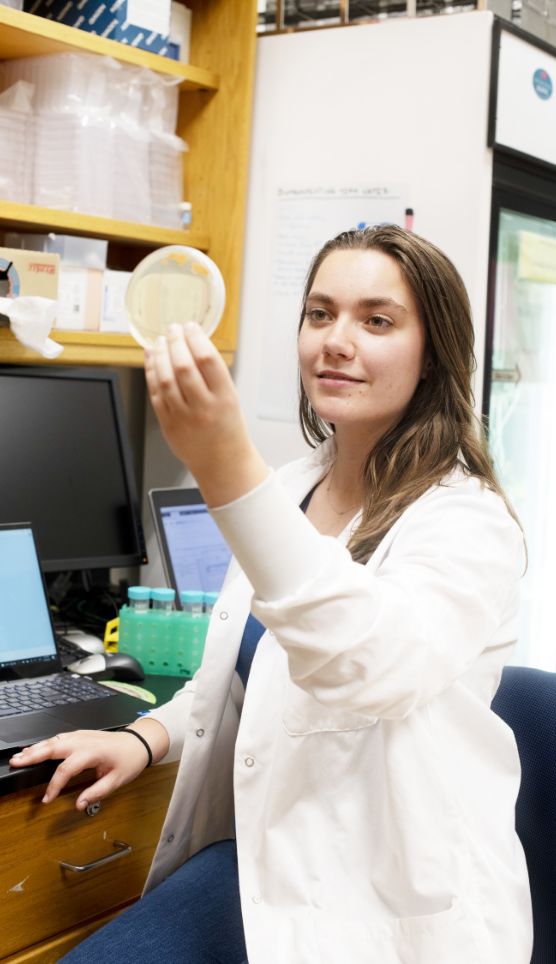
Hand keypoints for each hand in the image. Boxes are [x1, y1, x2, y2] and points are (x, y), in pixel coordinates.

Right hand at [9, 727, 158, 809]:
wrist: (139, 742)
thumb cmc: (129, 760)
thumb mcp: (116, 781)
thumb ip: (96, 793)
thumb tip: (79, 805)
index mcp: (92, 752)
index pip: (66, 769)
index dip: (54, 785)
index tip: (46, 799)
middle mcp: (83, 741)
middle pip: (54, 747)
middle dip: (34, 755)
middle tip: (16, 763)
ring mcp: (81, 735)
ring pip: (53, 740)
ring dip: (35, 748)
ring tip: (19, 757)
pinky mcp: (79, 735)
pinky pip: (58, 738)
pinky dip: (44, 744)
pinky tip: (34, 749)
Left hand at [144, 323, 268, 506]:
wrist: (222, 462)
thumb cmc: (227, 428)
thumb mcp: (230, 397)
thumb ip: (211, 374)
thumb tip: (190, 343)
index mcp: (224, 398)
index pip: (208, 359)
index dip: (196, 338)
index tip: (190, 327)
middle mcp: (204, 407)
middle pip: (184, 366)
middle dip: (175, 342)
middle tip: (173, 330)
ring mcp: (184, 417)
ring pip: (165, 378)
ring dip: (160, 355)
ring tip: (160, 342)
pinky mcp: (168, 425)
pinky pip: (155, 394)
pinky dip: (151, 373)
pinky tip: (152, 360)